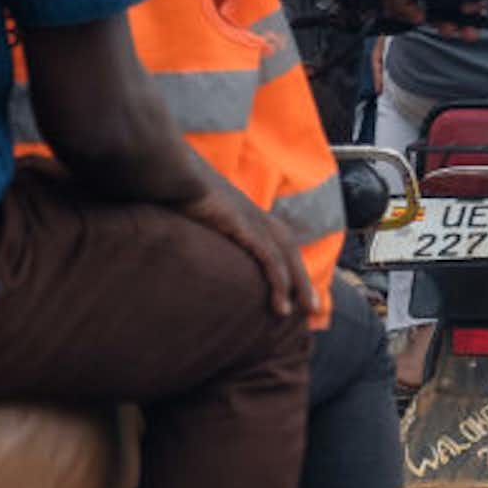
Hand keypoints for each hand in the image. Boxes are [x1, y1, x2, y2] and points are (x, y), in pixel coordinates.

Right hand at [178, 182, 316, 320]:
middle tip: (313, 309)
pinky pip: (269, 258)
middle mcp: (256, 216)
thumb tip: (195, 256)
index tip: (297, 292)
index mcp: (247, 214)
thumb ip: (206, 233)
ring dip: (298, 285)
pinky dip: (279, 281)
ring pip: (286, 257)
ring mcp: (252, 219)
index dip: (289, 266)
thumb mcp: (197, 218)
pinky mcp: (244, 227)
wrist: (173, 176)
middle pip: (290, 250)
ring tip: (303, 311)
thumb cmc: (178, 195)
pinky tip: (281, 303)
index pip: (279, 242)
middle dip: (303, 280)